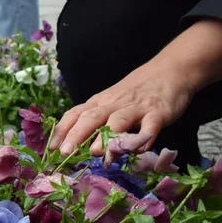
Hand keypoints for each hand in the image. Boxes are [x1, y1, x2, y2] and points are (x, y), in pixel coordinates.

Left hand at [48, 63, 193, 156]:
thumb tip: (73, 144)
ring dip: (106, 136)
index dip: (61, 130)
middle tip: (65, 153)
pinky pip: (150, 126)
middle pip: (91, 118)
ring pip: (118, 121)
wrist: (171, 70)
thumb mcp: (111, 101)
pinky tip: (138, 150)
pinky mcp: (158, 113)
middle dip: (76, 135)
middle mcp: (114, 104)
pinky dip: (144, 138)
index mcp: (99, 102)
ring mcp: (136, 108)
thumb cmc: (136, 90)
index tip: (50, 148)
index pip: (75, 114)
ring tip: (96, 153)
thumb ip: (96, 120)